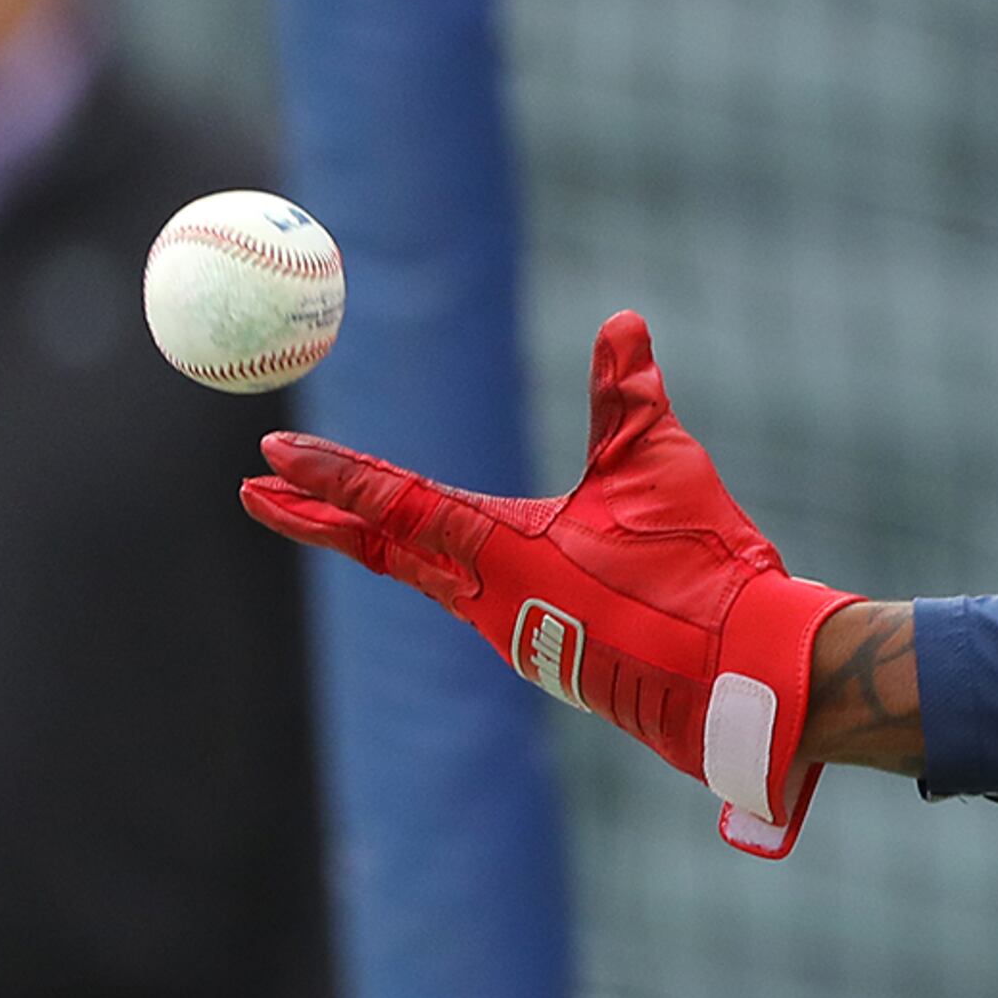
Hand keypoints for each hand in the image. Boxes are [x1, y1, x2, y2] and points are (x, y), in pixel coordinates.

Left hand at [240, 311, 861, 857]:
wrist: (738, 675)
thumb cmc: (698, 568)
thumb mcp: (660, 467)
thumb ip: (630, 397)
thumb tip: (621, 322)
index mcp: (501, 549)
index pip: (394, 501)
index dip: (329, 474)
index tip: (271, 454)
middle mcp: (488, 600)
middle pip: (386, 550)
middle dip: (319, 518)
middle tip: (259, 490)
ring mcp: (514, 638)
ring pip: (434, 578)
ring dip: (386, 544)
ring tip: (347, 517)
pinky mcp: (548, 659)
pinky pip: (482, 603)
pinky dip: (451, 572)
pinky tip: (469, 563)